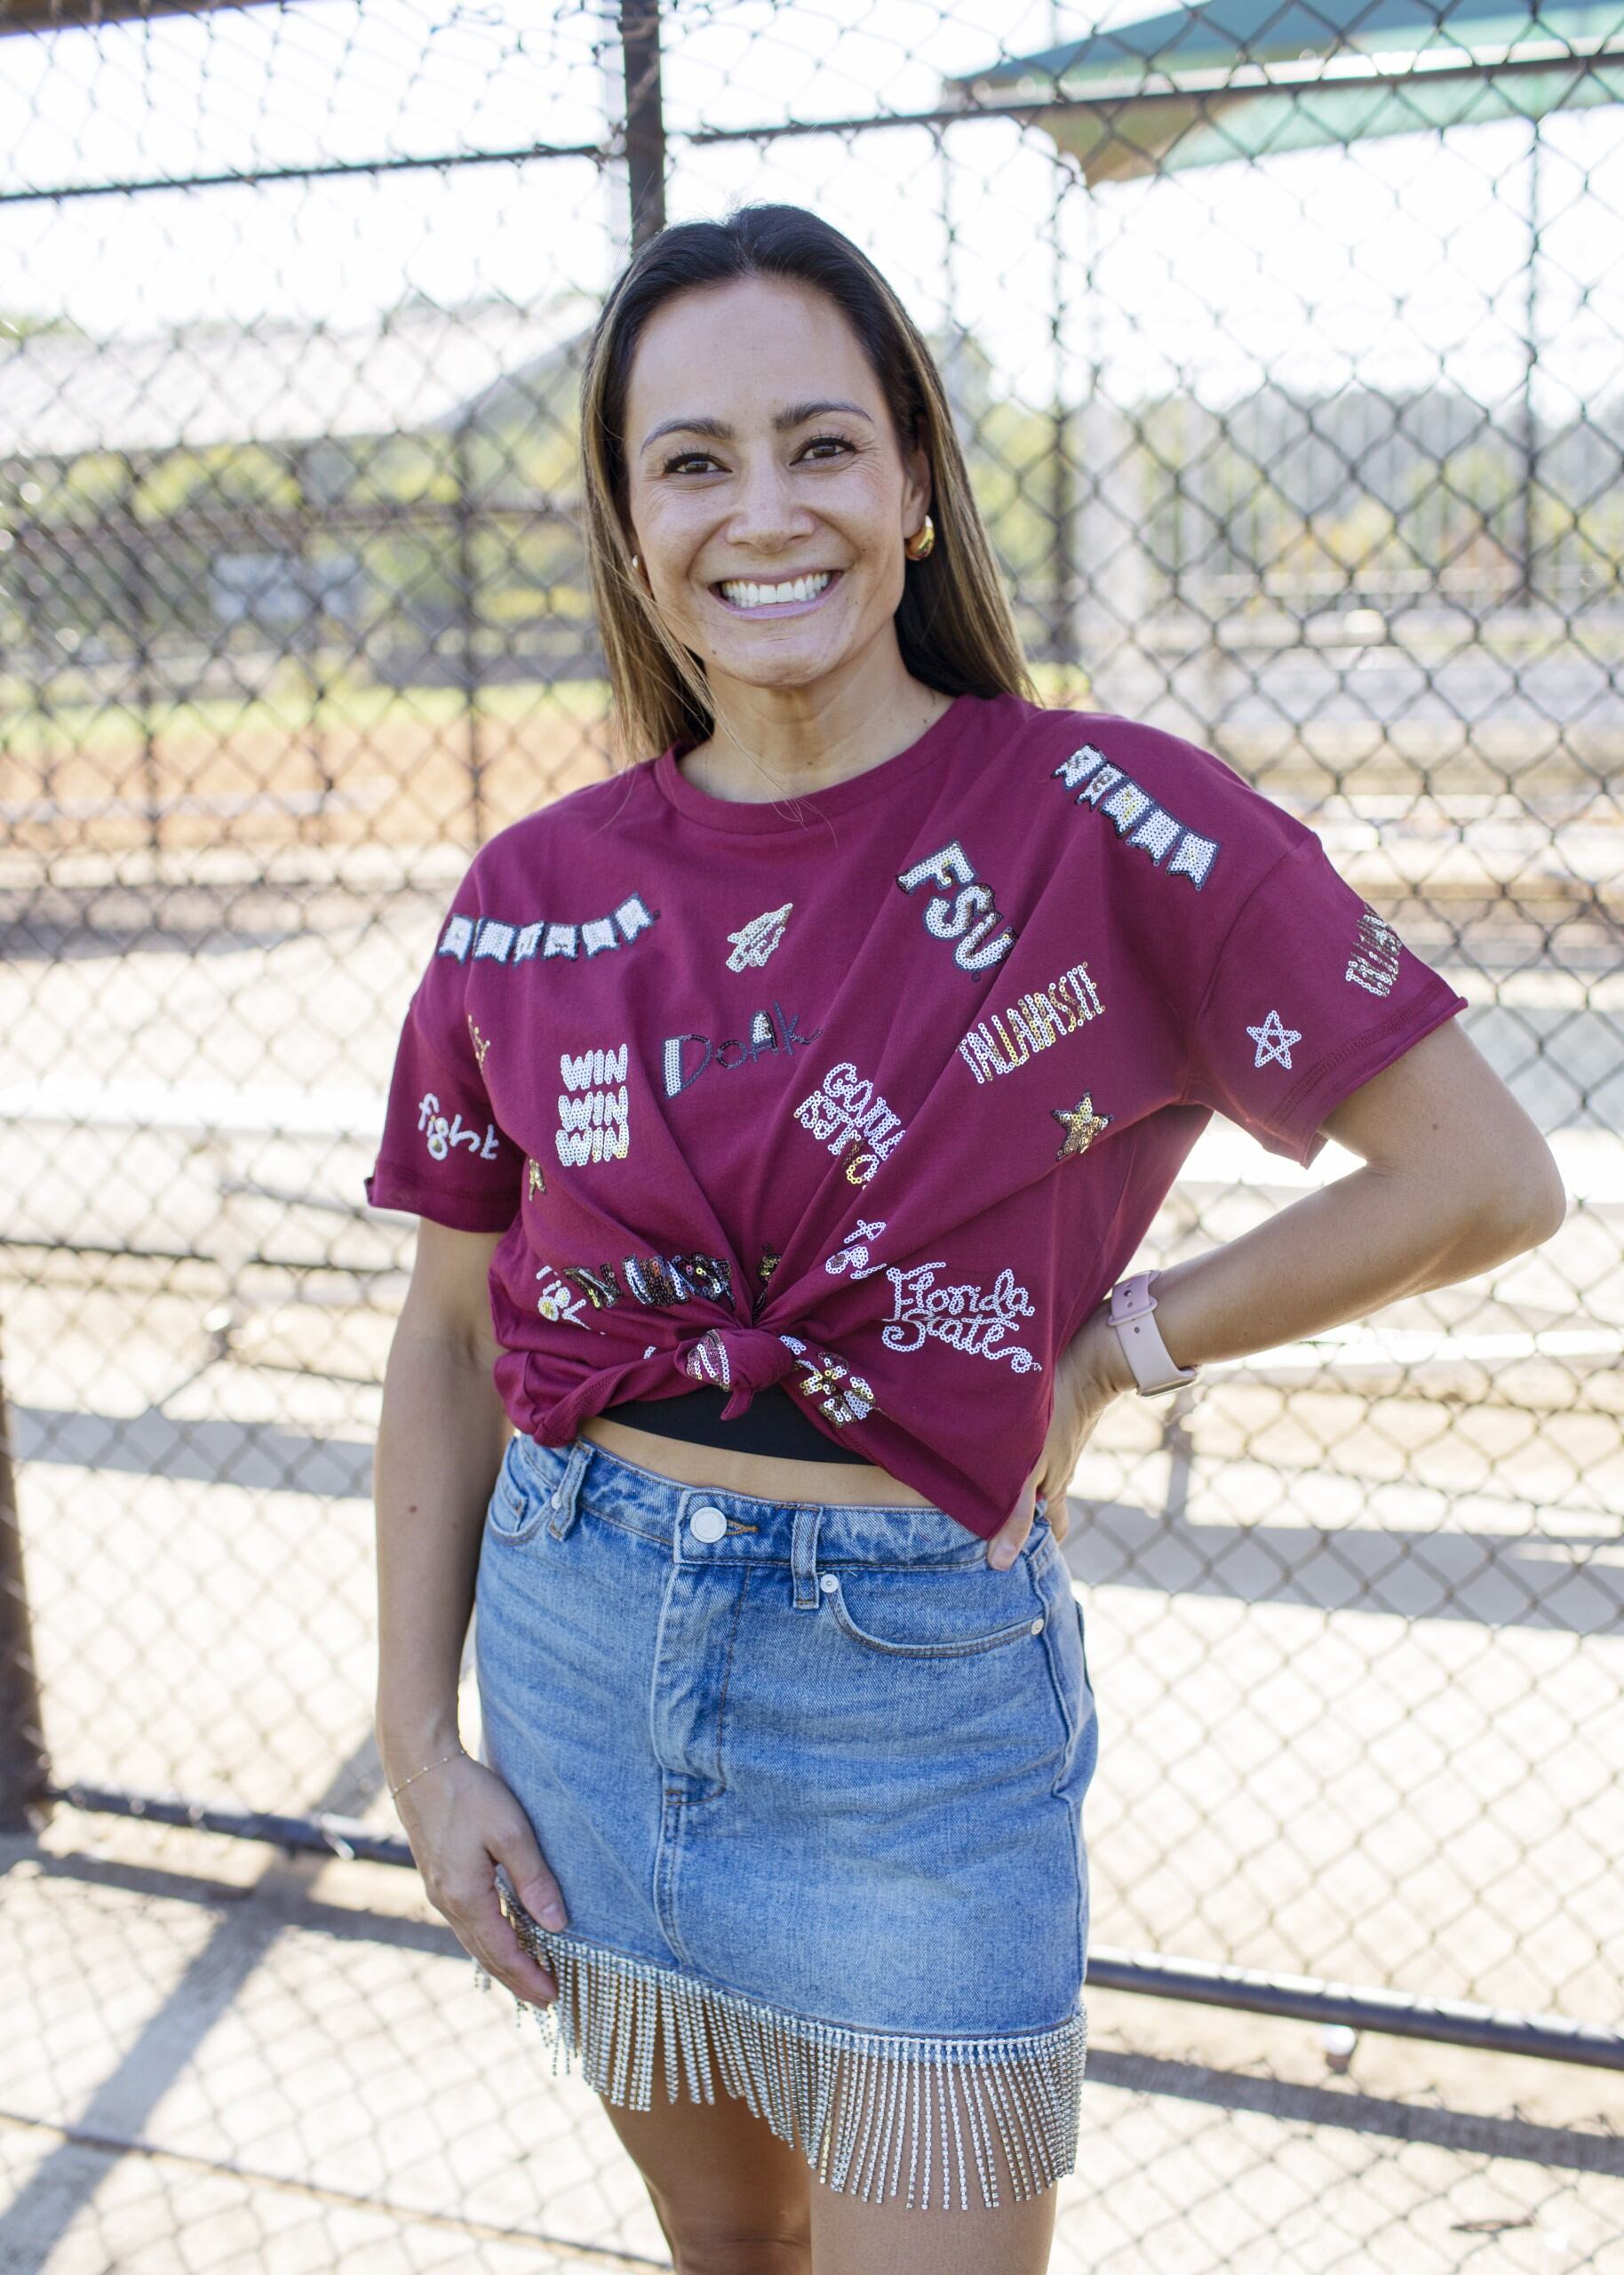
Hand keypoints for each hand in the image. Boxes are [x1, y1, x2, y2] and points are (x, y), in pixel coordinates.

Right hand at [385, 1742, 569, 2008]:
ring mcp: (439, 1893)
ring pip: (475, 1941)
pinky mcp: (439, 1878)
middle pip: (486, 1955)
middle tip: (548, 2001)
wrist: (420, 1767)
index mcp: (465, 1897)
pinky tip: (503, 1938)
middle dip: (517, 1980)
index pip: (503, 1952)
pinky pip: (467, 1924)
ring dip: (502, 1963)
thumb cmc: (469, 1794)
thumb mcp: (511, 1832)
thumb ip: (534, 1879)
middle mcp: (448, 1903)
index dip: (529, 1977)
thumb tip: (558, 1925)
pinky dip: (489, 1941)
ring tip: (528, 1979)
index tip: (554, 1997)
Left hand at [985, 1302, 1132, 1567]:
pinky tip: (1002, 1437)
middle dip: (1026, 1512)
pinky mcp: (1058, 1417)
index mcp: (1057, 1489)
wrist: (1091, 1362)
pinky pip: (1040, 1443)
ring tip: (987, 1477)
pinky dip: (1023, 1449)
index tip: (1019, 1554)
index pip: (1055, 1529)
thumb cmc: (1056, 1417)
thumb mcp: (1029, 1469)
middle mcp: (1062, 1469)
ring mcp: (1062, 1443)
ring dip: (1020, 1478)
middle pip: (1046, 1501)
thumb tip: (1001, 1565)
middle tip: (997, 1517)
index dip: (1041, 1544)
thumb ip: (1015, 1514)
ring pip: (1042, 1471)